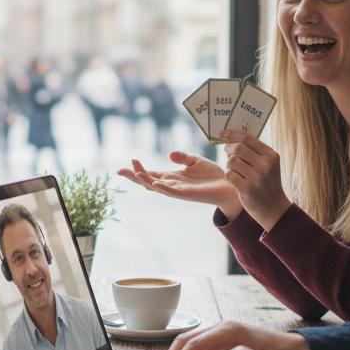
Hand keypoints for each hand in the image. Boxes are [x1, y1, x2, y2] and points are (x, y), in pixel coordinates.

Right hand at [117, 152, 241, 217]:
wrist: (230, 186)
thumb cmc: (212, 175)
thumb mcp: (195, 161)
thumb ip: (182, 157)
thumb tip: (169, 154)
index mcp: (172, 177)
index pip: (150, 173)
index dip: (138, 169)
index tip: (128, 161)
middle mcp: (172, 185)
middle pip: (148, 182)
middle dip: (134, 177)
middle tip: (120, 171)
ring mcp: (178, 191)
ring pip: (157, 187)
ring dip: (145, 181)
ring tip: (134, 173)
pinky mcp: (188, 194)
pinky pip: (172, 191)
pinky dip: (162, 187)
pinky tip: (155, 182)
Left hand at [220, 129, 291, 230]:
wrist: (273, 207)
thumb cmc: (266, 182)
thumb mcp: (267, 164)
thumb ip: (254, 151)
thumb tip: (230, 137)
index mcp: (271, 155)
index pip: (247, 138)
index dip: (232, 134)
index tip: (222, 133)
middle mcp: (266, 165)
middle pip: (238, 148)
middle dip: (228, 149)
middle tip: (227, 152)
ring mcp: (257, 178)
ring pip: (232, 161)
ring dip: (229, 164)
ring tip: (235, 169)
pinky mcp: (248, 189)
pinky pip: (230, 174)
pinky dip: (229, 175)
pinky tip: (236, 179)